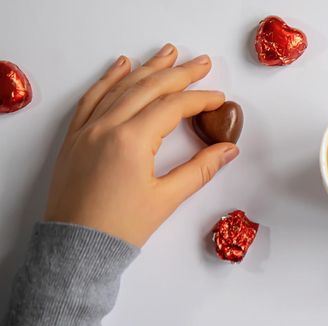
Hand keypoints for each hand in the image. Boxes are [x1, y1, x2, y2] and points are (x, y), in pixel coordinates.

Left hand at [44, 44, 238, 246]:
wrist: (76, 248)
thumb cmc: (120, 228)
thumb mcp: (166, 199)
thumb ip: (201, 169)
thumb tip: (229, 149)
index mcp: (131, 140)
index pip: (172, 106)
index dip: (199, 99)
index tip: (218, 98)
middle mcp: (107, 126)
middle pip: (149, 88)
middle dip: (179, 73)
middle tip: (202, 62)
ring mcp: (87, 129)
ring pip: (121, 87)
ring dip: (147, 68)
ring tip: (168, 52)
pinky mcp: (75, 137)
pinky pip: (92, 98)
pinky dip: (108, 79)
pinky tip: (121, 66)